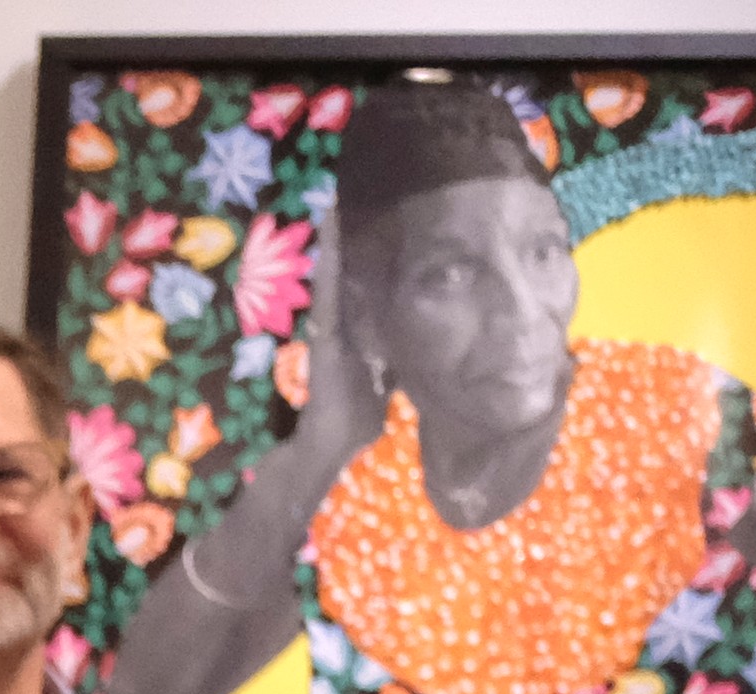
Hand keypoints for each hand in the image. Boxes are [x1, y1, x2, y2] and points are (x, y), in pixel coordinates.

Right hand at [283, 199, 383, 454]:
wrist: (332, 440)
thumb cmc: (360, 413)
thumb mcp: (391, 372)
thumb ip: (402, 350)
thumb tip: (429, 336)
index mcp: (359, 327)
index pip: (366, 280)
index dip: (367, 248)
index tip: (380, 214)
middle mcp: (342, 320)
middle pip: (346, 267)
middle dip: (347, 234)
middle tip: (349, 192)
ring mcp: (331, 323)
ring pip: (333, 271)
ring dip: (333, 237)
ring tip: (336, 200)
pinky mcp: (326, 330)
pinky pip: (329, 287)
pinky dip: (330, 258)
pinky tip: (332, 232)